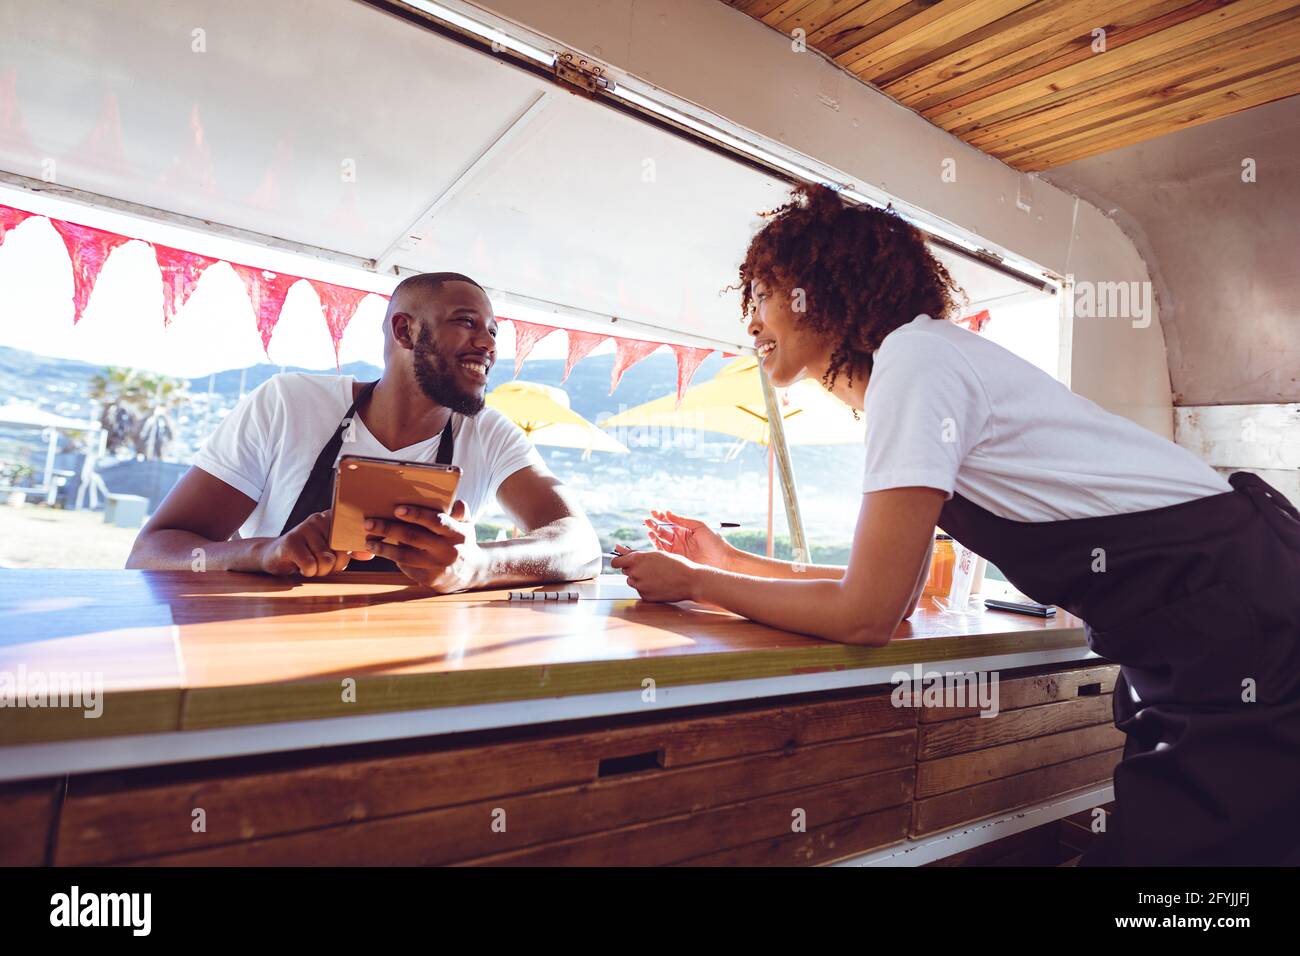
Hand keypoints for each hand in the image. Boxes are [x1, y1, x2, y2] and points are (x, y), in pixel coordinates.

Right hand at [258, 509, 373, 576]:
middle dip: (333, 567)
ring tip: (309, 564)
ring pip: (326, 561)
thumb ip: (351, 550)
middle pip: (341, 553)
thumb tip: (370, 553)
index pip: (353, 536)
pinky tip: (299, 565)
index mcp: (332, 518)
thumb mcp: (332, 551)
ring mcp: (304, 528)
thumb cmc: (309, 554)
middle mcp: (320, 519)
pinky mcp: (291, 542)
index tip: (341, 556)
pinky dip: (307, 572)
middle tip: (319, 564)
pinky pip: (311, 566)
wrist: (274, 555)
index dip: (350, 552)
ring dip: (319, 571)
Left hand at [361, 499, 484, 591]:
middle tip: (369, 522)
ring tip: (368, 541)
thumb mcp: (466, 525)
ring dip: (383, 547)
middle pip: (413, 537)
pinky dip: (391, 557)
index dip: (416, 515)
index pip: (435, 521)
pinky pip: (406, 566)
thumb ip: (461, 512)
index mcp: (457, 533)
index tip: (397, 509)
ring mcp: (436, 566)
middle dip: (388, 528)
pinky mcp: (428, 578)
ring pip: (405, 556)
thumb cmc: (461, 541)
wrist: (470, 573)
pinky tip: (380, 549)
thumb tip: (456, 502)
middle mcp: (447, 550)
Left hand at [610, 545, 701, 602]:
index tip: (622, 563)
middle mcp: (636, 573)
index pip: (615, 563)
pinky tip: (659, 584)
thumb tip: (619, 549)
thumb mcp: (656, 554)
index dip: (618, 562)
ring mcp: (640, 586)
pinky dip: (647, 588)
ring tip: (657, 576)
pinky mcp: (645, 596)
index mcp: (637, 559)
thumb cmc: (676, 564)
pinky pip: (641, 591)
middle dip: (633, 569)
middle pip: (626, 571)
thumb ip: (635, 553)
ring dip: (640, 579)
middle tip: (649, 568)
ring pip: (633, 582)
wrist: (690, 581)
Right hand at [644, 509, 734, 569]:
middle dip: (654, 525)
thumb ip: (682, 520)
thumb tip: (667, 512)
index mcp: (685, 530)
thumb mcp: (698, 526)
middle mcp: (680, 539)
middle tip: (648, 521)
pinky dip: (656, 545)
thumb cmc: (714, 541)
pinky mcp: (677, 559)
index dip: (661, 516)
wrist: (722, 560)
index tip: (653, 512)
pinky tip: (653, 538)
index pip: (670, 522)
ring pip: (661, 541)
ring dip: (654, 534)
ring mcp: (677, 549)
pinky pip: (663, 552)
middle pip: (663, 531)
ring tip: (649, 529)